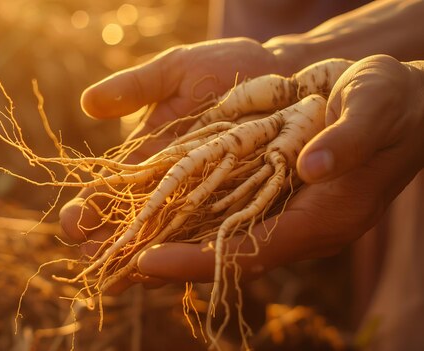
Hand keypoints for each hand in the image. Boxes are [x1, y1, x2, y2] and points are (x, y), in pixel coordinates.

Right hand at [59, 38, 293, 290]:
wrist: (285, 72)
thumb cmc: (226, 68)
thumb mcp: (176, 71)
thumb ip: (135, 87)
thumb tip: (87, 104)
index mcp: (151, 159)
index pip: (112, 192)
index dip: (91, 209)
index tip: (73, 221)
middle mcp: (174, 188)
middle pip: (135, 224)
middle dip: (111, 243)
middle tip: (91, 258)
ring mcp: (206, 203)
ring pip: (169, 241)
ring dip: (143, 261)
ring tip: (120, 278)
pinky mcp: (242, 212)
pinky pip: (215, 240)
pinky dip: (192, 257)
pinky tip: (169, 272)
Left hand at [136, 54, 423, 282]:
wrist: (399, 104)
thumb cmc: (389, 102)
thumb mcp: (374, 107)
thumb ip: (350, 139)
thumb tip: (315, 168)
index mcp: (325, 216)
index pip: (253, 251)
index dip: (200, 261)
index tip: (149, 262)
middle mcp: (299, 226)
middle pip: (224, 257)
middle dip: (168, 262)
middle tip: (110, 265)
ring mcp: (285, 216)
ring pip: (218, 241)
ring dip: (167, 246)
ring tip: (114, 249)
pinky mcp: (274, 199)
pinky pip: (223, 219)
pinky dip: (186, 223)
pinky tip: (150, 219)